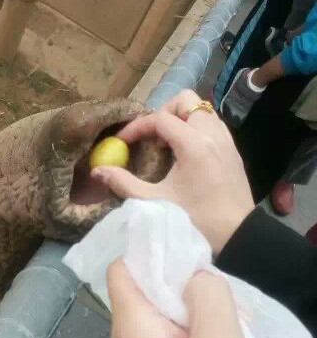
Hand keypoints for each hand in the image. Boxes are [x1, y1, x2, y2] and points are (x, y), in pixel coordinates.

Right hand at [91, 89, 254, 254]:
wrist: (238, 236)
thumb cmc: (195, 221)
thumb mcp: (154, 204)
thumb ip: (124, 184)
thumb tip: (99, 171)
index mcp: (193, 145)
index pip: (160, 119)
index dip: (137, 126)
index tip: (123, 141)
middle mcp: (212, 135)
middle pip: (186, 100)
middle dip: (164, 111)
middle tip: (151, 135)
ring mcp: (226, 141)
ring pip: (201, 110)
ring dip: (181, 119)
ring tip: (167, 144)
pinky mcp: (233, 150)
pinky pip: (212, 124)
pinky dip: (196, 128)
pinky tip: (185, 153)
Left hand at [107, 260, 261, 337]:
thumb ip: (207, 295)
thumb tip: (193, 276)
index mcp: (131, 326)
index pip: (121, 267)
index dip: (150, 251)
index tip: (189, 253)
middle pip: (143, 291)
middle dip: (180, 283)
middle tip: (221, 293)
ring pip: (160, 319)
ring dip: (192, 313)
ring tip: (230, 323)